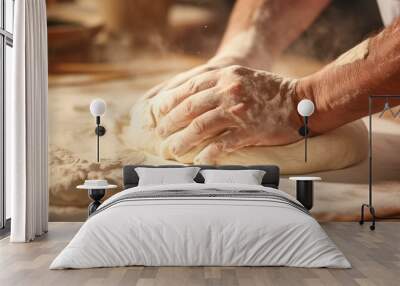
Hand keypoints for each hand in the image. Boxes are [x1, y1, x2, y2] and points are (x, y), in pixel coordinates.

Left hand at [154, 65, 302, 163]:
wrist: (302, 101)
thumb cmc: (270, 91)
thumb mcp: (241, 77)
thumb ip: (218, 84)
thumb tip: (193, 99)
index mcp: (224, 76)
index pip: (188, 89)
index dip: (170, 103)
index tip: (159, 115)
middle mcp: (228, 90)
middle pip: (189, 108)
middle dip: (170, 124)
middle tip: (160, 136)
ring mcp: (238, 111)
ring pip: (200, 127)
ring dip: (182, 141)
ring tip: (172, 150)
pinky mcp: (248, 130)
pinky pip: (221, 145)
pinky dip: (206, 154)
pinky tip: (197, 160)